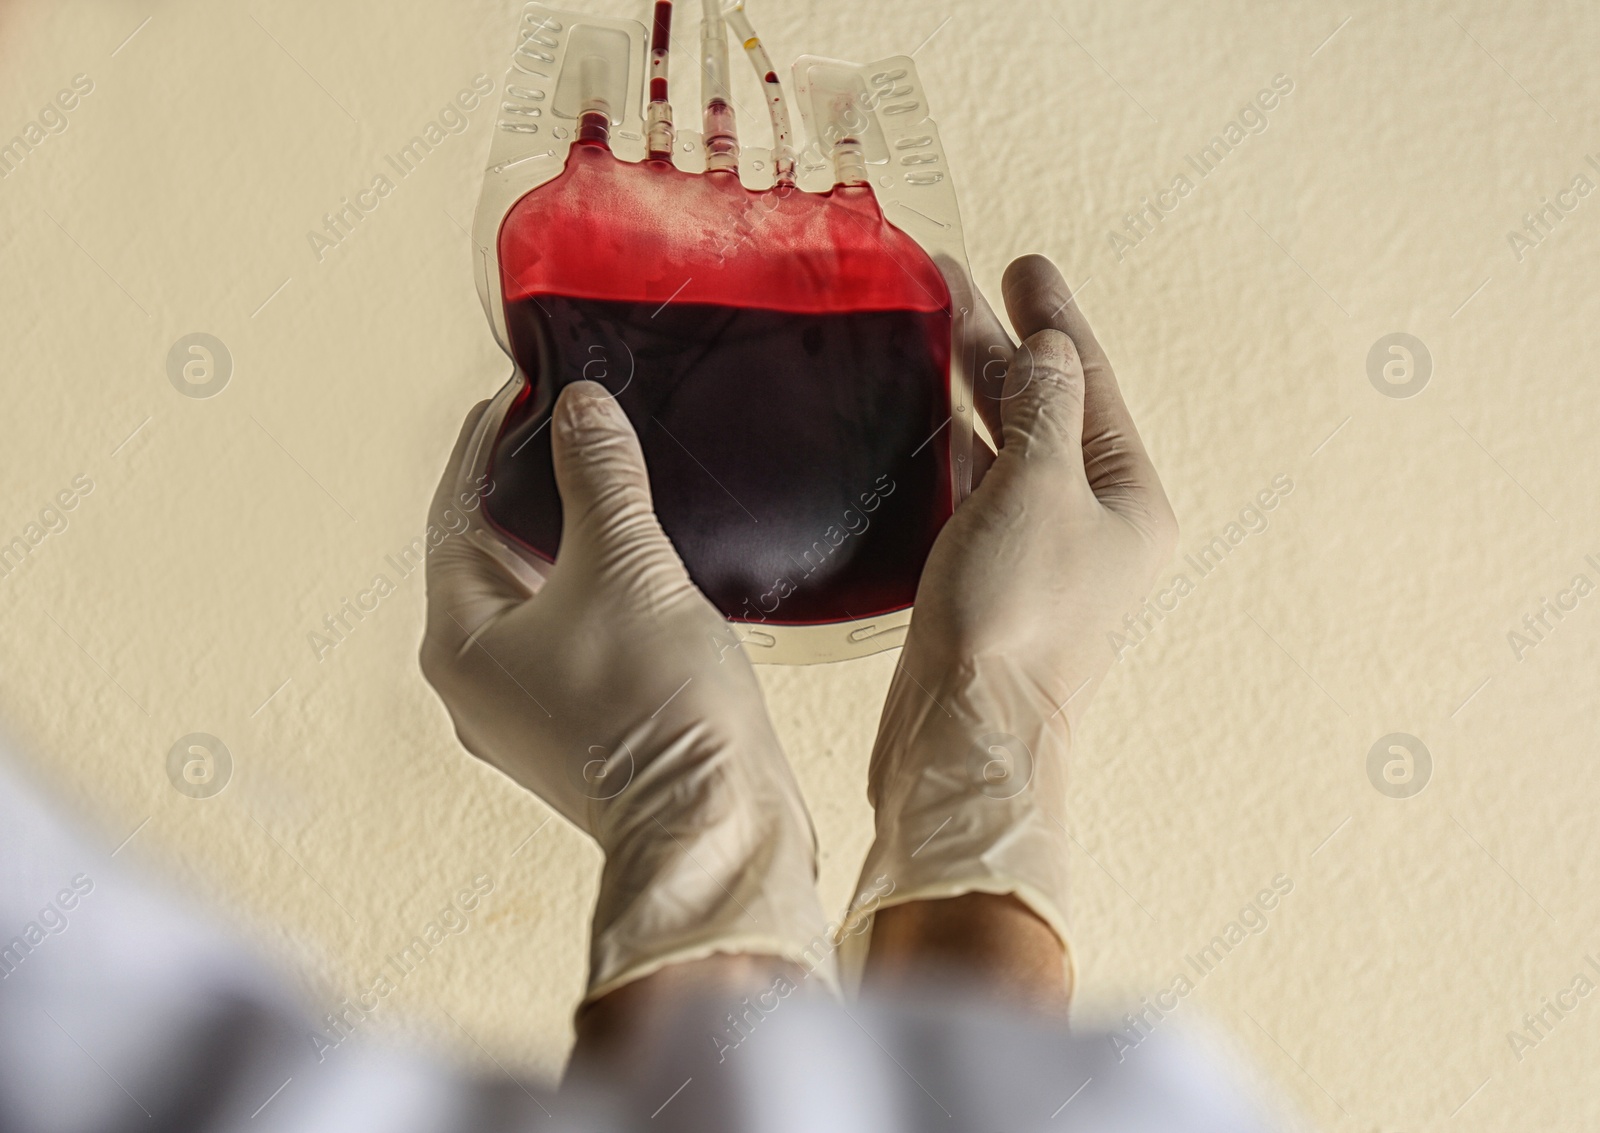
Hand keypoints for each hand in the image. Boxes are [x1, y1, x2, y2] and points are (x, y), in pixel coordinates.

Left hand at [420, 383, 829, 998]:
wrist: (718, 830)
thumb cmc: (657, 717)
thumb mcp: (626, 569)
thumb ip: (598, 479)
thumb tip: (581, 409)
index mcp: (460, 642)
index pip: (455, 514)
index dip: (486, 444)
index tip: (517, 393)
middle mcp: (480, 683)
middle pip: (490, 558)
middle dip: (527, 489)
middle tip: (568, 426)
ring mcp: (531, 713)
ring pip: (537, 600)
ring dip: (566, 541)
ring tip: (606, 480)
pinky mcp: (585, 730)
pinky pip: (575, 636)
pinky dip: (597, 589)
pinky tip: (639, 564)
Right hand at [914, 253, 1177, 730]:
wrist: (967, 735)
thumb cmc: (1015, 620)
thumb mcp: (1037, 491)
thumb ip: (1043, 409)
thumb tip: (1049, 352)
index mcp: (1131, 503)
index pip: (1092, 386)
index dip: (1056, 320)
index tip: (1024, 265)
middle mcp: (1095, 526)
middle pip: (1049, 411)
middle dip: (1008, 347)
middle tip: (964, 282)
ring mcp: (1042, 555)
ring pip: (1009, 449)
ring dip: (976, 391)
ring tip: (936, 327)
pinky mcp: (992, 580)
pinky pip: (979, 493)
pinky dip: (958, 448)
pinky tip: (932, 416)